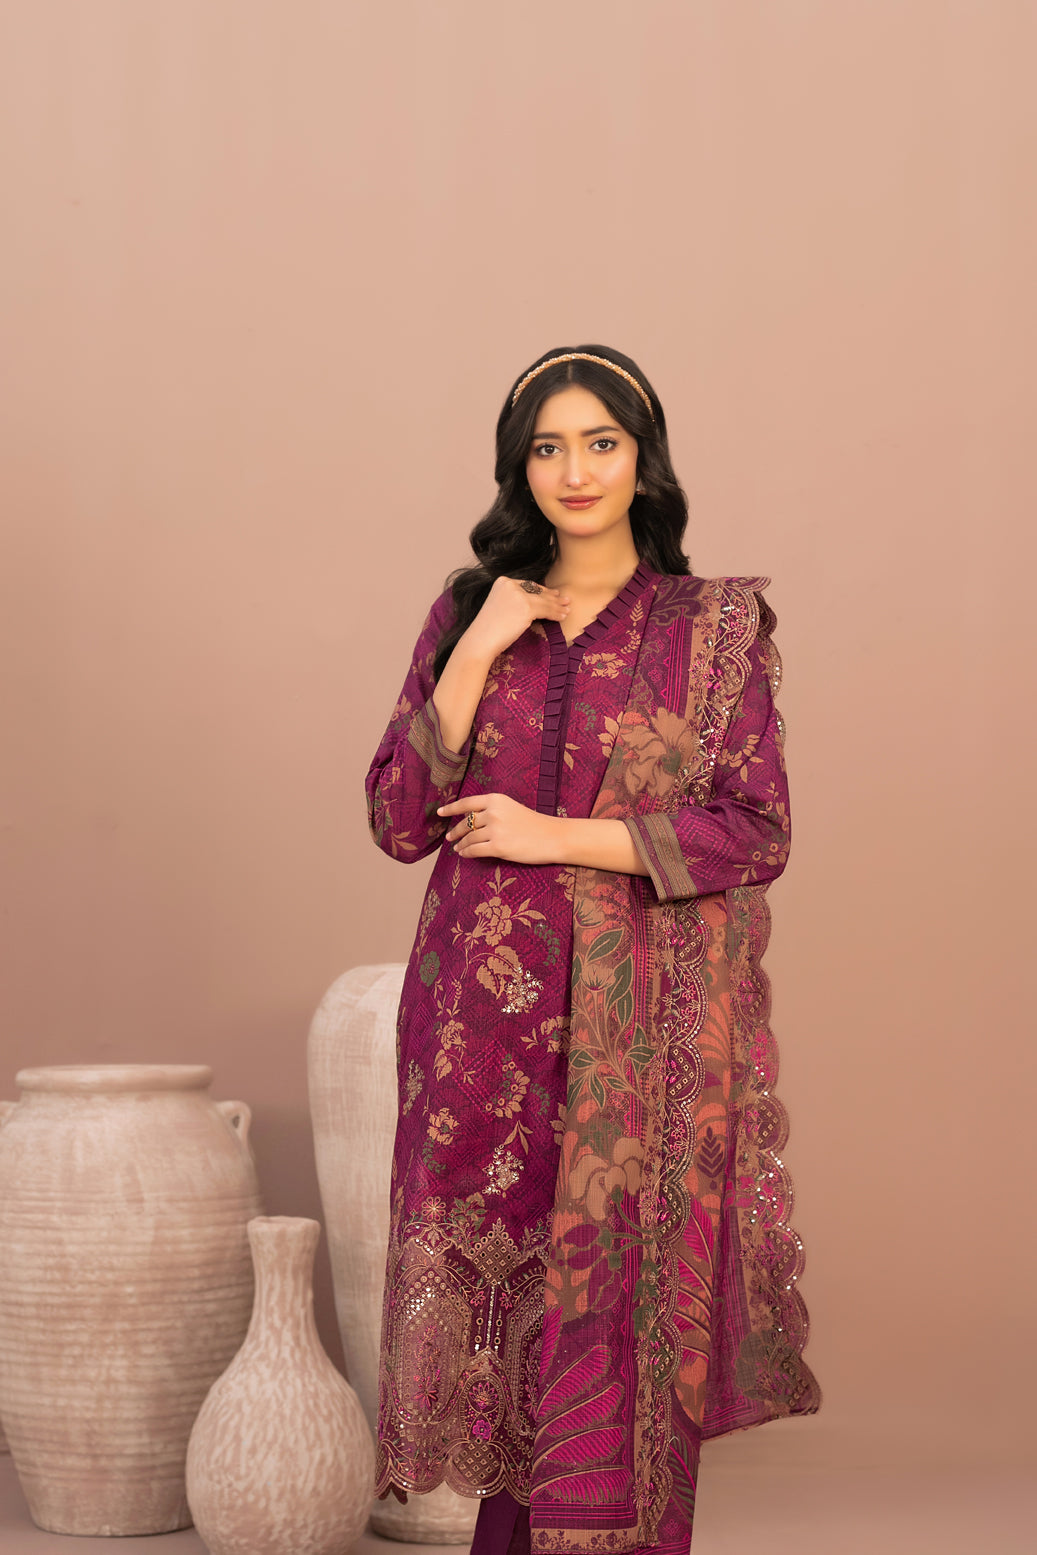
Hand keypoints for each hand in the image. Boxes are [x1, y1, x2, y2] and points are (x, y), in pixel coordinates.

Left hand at [438, 794, 561, 864]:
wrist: (553, 837)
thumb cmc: (534, 824)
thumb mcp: (511, 809)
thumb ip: (492, 811)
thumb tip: (470, 820)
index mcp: (496, 800)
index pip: (467, 803)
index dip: (451, 808)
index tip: (439, 812)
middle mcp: (493, 812)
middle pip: (466, 823)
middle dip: (456, 831)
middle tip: (450, 837)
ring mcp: (495, 830)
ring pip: (469, 838)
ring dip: (461, 844)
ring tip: (458, 848)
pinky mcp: (498, 847)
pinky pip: (474, 851)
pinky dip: (467, 853)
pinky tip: (465, 854)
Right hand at [460, 576, 569, 664]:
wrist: (480, 640)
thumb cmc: (488, 629)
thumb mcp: (499, 606)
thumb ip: (513, 600)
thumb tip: (534, 603)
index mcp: (502, 581)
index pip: (527, 585)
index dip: (541, 590)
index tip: (551, 593)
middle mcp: (510, 584)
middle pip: (537, 591)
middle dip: (552, 596)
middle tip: (564, 600)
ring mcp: (519, 595)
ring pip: (544, 600)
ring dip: (557, 606)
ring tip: (567, 609)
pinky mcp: (526, 607)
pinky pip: (546, 610)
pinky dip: (555, 614)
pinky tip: (562, 616)